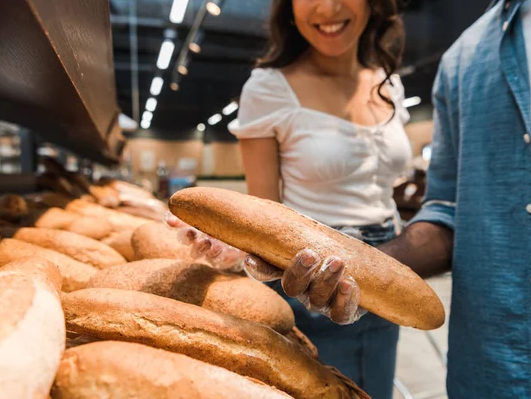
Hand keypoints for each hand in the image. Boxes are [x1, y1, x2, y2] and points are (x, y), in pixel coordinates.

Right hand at [165, 211, 364, 324]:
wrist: (356, 259)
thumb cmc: (312, 240)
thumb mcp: (285, 227)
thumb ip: (253, 221)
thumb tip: (173, 216)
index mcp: (281, 267)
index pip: (261, 268)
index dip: (255, 266)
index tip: (251, 257)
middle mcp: (297, 287)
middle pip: (291, 286)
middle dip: (298, 272)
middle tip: (309, 254)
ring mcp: (320, 300)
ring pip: (317, 299)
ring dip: (326, 280)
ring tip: (336, 261)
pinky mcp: (343, 309)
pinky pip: (342, 314)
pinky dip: (345, 300)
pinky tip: (350, 283)